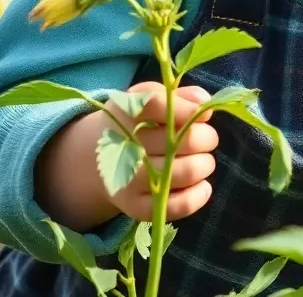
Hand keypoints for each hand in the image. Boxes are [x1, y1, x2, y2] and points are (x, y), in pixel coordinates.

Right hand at [103, 82, 218, 221]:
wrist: (95, 158)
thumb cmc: (134, 121)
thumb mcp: (147, 98)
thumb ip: (176, 95)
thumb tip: (204, 102)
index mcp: (127, 112)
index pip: (157, 105)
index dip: (187, 109)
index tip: (206, 113)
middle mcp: (125, 147)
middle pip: (183, 141)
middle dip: (207, 138)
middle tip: (207, 137)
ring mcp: (129, 180)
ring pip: (187, 172)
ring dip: (205, 164)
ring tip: (203, 159)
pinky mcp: (135, 207)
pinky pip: (176, 206)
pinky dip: (198, 195)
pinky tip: (203, 185)